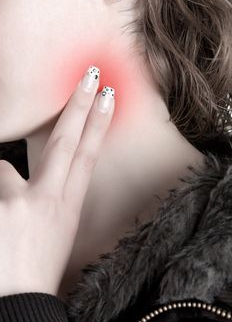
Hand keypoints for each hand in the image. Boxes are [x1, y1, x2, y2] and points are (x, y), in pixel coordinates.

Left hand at [0, 65, 114, 296]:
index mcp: (68, 204)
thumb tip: (35, 171)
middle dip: (79, 106)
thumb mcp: (58, 226)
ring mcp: (17, 201)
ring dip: (4, 182)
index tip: (108, 97)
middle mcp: (46, 198)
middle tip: (90, 76)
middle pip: (66, 142)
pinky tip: (3, 215)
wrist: (17, 299)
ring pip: (6, 168)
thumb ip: (52, 193)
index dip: (99, 124)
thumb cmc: (40, 262)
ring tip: (6, 213)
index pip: (88, 155)